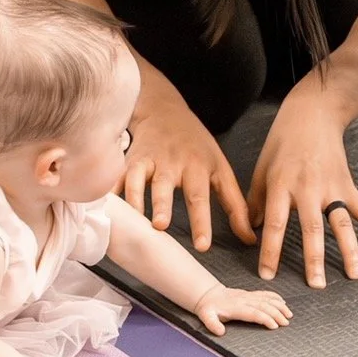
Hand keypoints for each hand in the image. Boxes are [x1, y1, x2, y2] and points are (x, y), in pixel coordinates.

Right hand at [123, 65, 254, 252]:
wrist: (165, 110)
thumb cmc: (196, 146)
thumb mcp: (220, 169)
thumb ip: (234, 205)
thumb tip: (250, 239)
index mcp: (196, 166)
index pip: (200, 196)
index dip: (201, 221)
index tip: (202, 246)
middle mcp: (170, 162)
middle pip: (165, 184)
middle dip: (161, 204)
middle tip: (160, 226)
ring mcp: (146, 159)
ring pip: (136, 177)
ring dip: (133, 197)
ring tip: (132, 219)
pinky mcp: (127, 159)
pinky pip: (116, 175)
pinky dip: (109, 190)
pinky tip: (106, 207)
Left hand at [192, 283, 291, 333]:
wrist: (208, 294)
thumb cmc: (209, 308)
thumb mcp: (206, 316)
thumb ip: (212, 324)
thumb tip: (220, 332)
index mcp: (236, 307)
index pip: (254, 312)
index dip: (265, 318)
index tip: (275, 326)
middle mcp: (244, 300)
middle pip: (264, 306)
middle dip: (276, 314)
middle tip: (286, 323)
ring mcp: (248, 296)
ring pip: (266, 299)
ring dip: (278, 306)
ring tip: (289, 314)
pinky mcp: (250, 294)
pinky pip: (264, 294)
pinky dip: (274, 297)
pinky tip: (283, 302)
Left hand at [247, 78, 357, 287]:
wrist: (312, 114)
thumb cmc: (282, 142)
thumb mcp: (262, 167)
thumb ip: (256, 201)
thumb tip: (252, 231)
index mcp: (282, 184)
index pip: (275, 223)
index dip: (270, 250)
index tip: (267, 274)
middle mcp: (308, 188)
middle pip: (312, 228)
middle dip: (314, 258)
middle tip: (317, 286)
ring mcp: (331, 187)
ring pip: (342, 223)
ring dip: (350, 251)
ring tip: (355, 276)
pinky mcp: (348, 184)